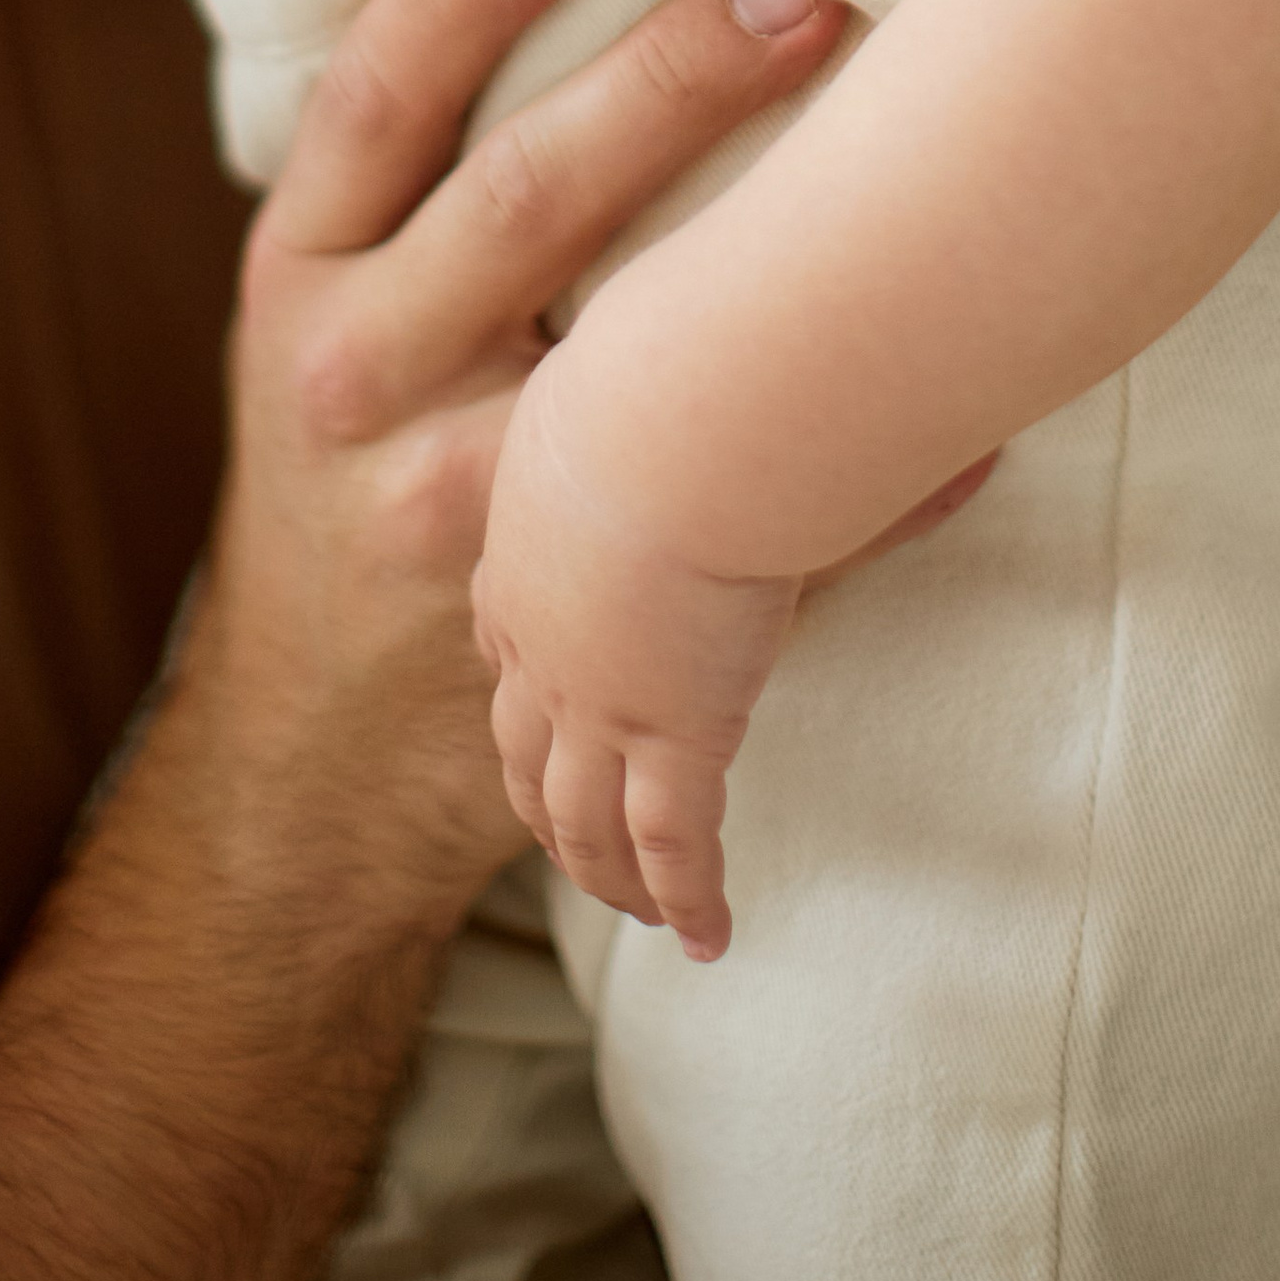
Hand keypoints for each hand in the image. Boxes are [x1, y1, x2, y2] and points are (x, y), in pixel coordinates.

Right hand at [181, 0, 849, 926]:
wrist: (309, 748)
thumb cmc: (347, 461)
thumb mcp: (323, 311)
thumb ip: (409, 173)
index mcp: (301, 271)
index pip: (374, 97)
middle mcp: (362, 373)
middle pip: (523, 193)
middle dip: (669, 78)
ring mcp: (454, 501)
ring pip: (624, 357)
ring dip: (767, 248)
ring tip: (902, 153)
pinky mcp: (553, 611)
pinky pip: (724, 528)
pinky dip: (855, 470)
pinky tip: (967, 409)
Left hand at [475, 358, 797, 963]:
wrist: (677, 412)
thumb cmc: (675, 358)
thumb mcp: (656, 368)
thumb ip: (709, 384)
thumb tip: (768, 345)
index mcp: (528, 547)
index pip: (511, 634)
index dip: (526, 679)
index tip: (539, 704)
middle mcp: (546, 638)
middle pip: (527, 744)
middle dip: (546, 797)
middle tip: (568, 837)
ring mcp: (604, 697)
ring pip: (587, 813)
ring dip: (605, 867)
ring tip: (631, 906)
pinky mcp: (674, 736)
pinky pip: (676, 843)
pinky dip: (687, 897)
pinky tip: (708, 934)